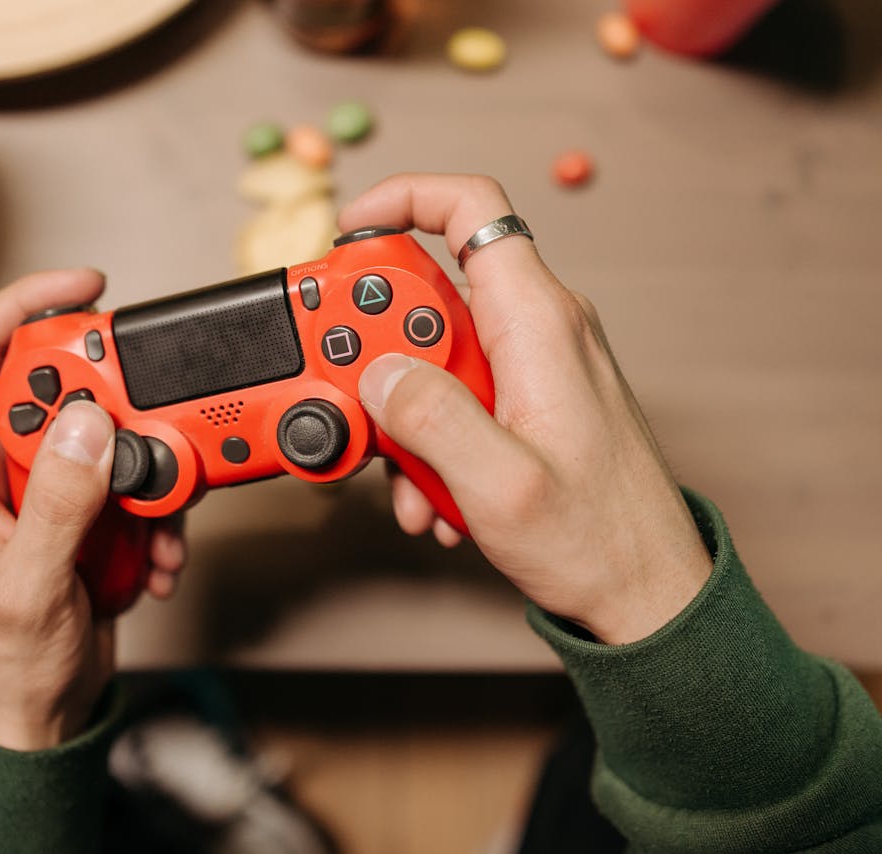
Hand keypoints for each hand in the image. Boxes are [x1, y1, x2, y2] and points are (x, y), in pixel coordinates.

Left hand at [0, 269, 185, 750]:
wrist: (36, 711)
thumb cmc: (6, 660)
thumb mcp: (28, 586)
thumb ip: (56, 504)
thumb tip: (86, 422)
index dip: (30, 301)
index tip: (89, 289)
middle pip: (58, 378)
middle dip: (117, 405)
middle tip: (151, 438)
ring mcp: (40, 478)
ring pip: (106, 423)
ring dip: (148, 470)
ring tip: (156, 524)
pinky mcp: (79, 501)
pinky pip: (131, 471)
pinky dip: (159, 508)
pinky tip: (155, 555)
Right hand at [343, 174, 712, 643]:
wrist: (646, 593)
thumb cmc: (598, 540)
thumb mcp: (499, 484)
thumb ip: (429, 417)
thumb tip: (375, 371)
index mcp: (540, 324)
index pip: (471, 207)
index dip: (402, 198)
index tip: (349, 231)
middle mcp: (540, 331)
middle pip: (431, 292)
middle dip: (380, 349)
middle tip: (362, 401)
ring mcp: (535, 366)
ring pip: (434, 355)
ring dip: (404, 416)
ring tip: (412, 481)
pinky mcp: (528, 401)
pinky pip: (457, 396)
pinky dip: (430, 441)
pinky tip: (436, 498)